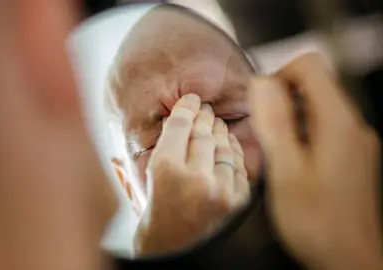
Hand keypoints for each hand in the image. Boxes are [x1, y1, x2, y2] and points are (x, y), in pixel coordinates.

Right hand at [134, 94, 249, 255]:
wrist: (173, 253)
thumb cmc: (154, 220)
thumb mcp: (144, 183)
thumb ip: (156, 149)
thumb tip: (170, 122)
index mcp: (165, 171)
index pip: (179, 126)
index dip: (186, 108)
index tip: (190, 100)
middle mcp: (195, 179)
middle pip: (203, 133)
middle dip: (203, 117)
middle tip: (203, 109)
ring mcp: (221, 191)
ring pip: (223, 147)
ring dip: (219, 131)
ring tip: (215, 123)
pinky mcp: (237, 202)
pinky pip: (238, 165)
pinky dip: (233, 151)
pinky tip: (227, 143)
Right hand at [250, 53, 381, 268]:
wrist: (349, 259)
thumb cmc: (318, 223)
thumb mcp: (286, 171)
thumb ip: (274, 123)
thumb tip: (262, 82)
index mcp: (338, 122)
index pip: (310, 65)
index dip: (279, 76)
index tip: (262, 105)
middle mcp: (353, 125)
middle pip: (314, 84)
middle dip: (282, 101)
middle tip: (265, 135)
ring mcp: (356, 141)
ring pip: (317, 107)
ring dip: (290, 119)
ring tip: (277, 153)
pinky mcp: (352, 156)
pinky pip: (324, 128)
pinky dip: (302, 135)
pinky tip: (292, 164)